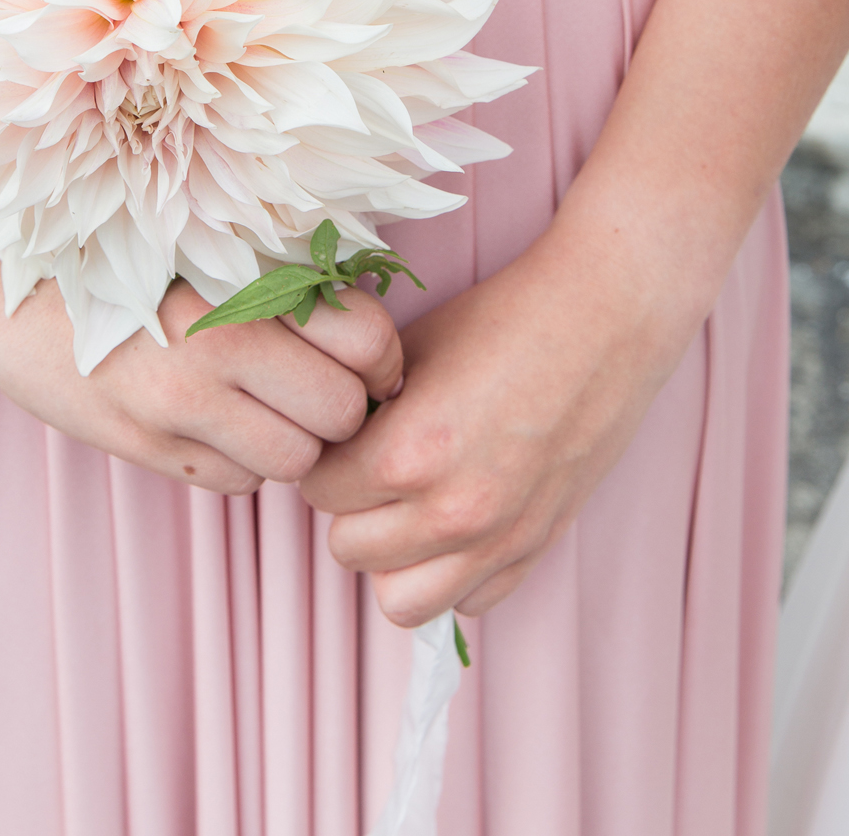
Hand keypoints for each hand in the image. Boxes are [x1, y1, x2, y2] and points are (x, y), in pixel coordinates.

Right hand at [0, 231, 403, 494]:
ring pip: (295, 461)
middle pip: (343, 412)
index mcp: (237, 286)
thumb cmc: (106, 250)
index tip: (365, 355)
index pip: (366, 338)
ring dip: (293, 440)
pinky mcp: (146, 451)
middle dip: (341, 406)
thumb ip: (276, 280)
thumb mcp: (198, 246)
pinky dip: (242, 461)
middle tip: (316, 385)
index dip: (380, 355)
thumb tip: (367, 335)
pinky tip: (215, 421)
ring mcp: (177, 411)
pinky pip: (238, 482)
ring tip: (264, 405)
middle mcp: (214, 353)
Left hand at [300, 227, 685, 624]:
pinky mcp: (537, 548)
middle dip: (352, 505)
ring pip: (399, 600)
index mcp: (409, 452)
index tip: (347, 436)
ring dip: (393, 555)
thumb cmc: (504, 320)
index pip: (319, 490)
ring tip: (408, 505)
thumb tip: (331, 443)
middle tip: (375, 464)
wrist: (603, 320)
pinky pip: (467, 603)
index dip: (328, 456)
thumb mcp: (410, 352)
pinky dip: (451, 573)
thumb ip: (363, 413)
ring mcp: (499, 539)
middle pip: (348, 547)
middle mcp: (452, 511)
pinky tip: (457, 523)